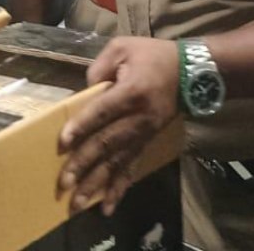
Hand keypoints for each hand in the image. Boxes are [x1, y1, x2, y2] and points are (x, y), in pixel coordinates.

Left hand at [59, 37, 179, 214]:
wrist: (191, 72)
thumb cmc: (153, 56)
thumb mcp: (123, 47)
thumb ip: (100, 68)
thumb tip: (85, 94)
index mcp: (132, 92)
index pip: (102, 112)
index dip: (82, 126)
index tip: (63, 143)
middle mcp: (139, 118)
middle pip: (107, 143)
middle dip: (84, 163)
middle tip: (64, 182)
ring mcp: (144, 134)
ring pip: (118, 162)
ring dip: (97, 183)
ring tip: (78, 203)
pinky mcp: (147, 142)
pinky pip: (131, 167)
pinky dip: (119, 188)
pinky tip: (107, 206)